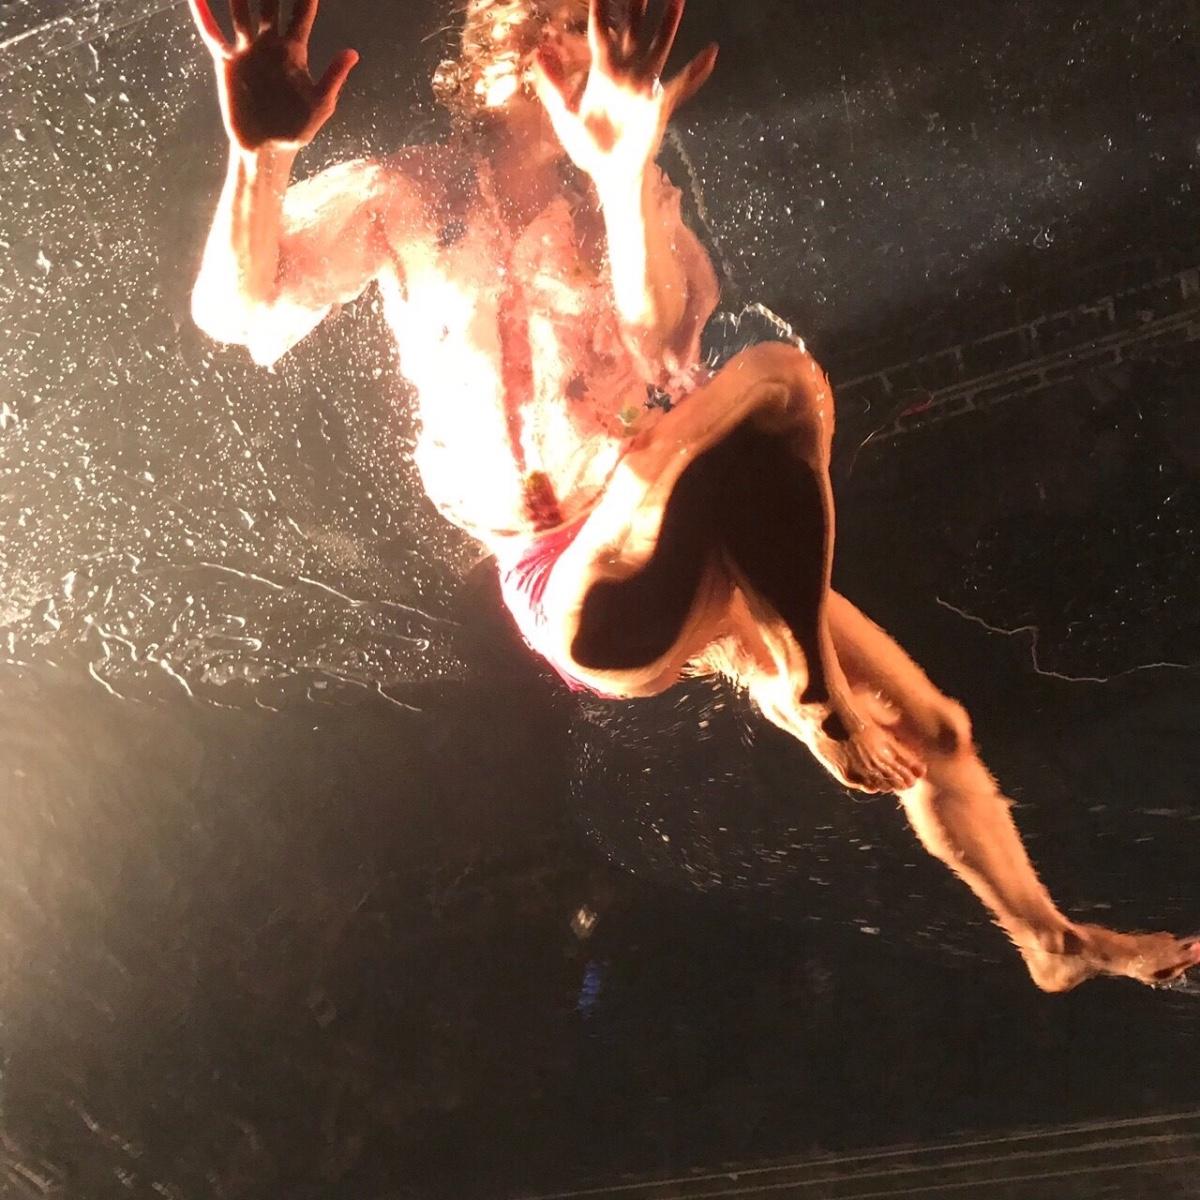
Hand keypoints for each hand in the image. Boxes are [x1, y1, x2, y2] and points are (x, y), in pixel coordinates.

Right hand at [188, 0, 357, 150]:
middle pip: (268, 2)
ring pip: (240, 10)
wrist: (268, 148)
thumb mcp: (320, 105)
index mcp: (294, 51)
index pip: (300, 12)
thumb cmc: (298, 129)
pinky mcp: (228, 63)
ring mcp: (248, 51)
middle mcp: (270, 44)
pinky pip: (213, 33)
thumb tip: (353, 53)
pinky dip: (203, 14)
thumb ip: (333, 77)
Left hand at [532, 0, 716, 183]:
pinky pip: (681, 85)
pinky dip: (697, 70)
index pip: (601, 30)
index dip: (602, 7)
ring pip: (658, 47)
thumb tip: (540, 51)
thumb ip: (551, 86)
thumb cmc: (587, 146)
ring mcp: (644, 86)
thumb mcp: (563, 117)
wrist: (609, 173)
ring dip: (667, 24)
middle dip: (636, 5)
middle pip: (633, 29)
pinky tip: (711, 53)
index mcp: (601, 71)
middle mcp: (625, 72)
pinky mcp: (658, 104)